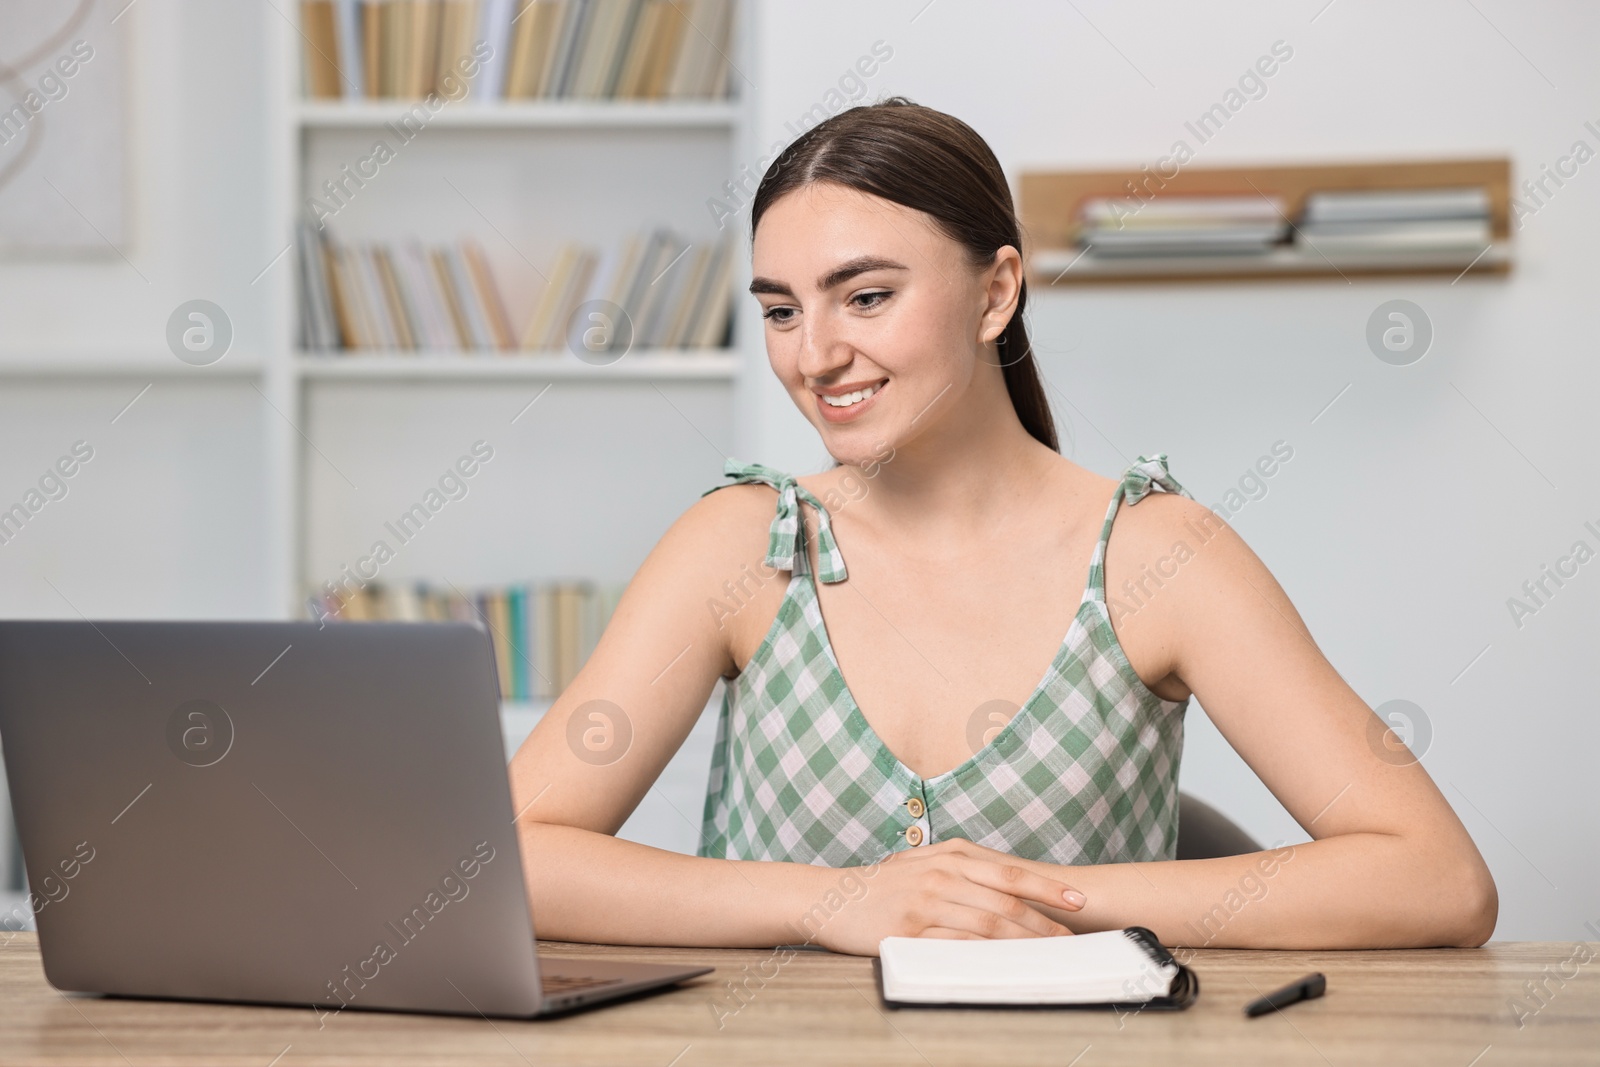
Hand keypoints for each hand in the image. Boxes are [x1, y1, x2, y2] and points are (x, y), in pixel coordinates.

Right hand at [804, 838, 1085, 956]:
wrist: (832, 897)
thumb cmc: (881, 884)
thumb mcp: (923, 862)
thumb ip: (960, 868)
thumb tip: (1003, 883)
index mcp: (949, 856)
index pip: (1009, 872)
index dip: (1047, 887)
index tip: (1076, 900)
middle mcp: (941, 874)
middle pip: (1006, 899)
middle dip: (1045, 919)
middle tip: (1072, 935)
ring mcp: (926, 901)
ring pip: (988, 923)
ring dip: (1023, 940)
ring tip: (1047, 953)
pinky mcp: (910, 930)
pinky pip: (957, 944)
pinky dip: (985, 954)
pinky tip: (1004, 962)